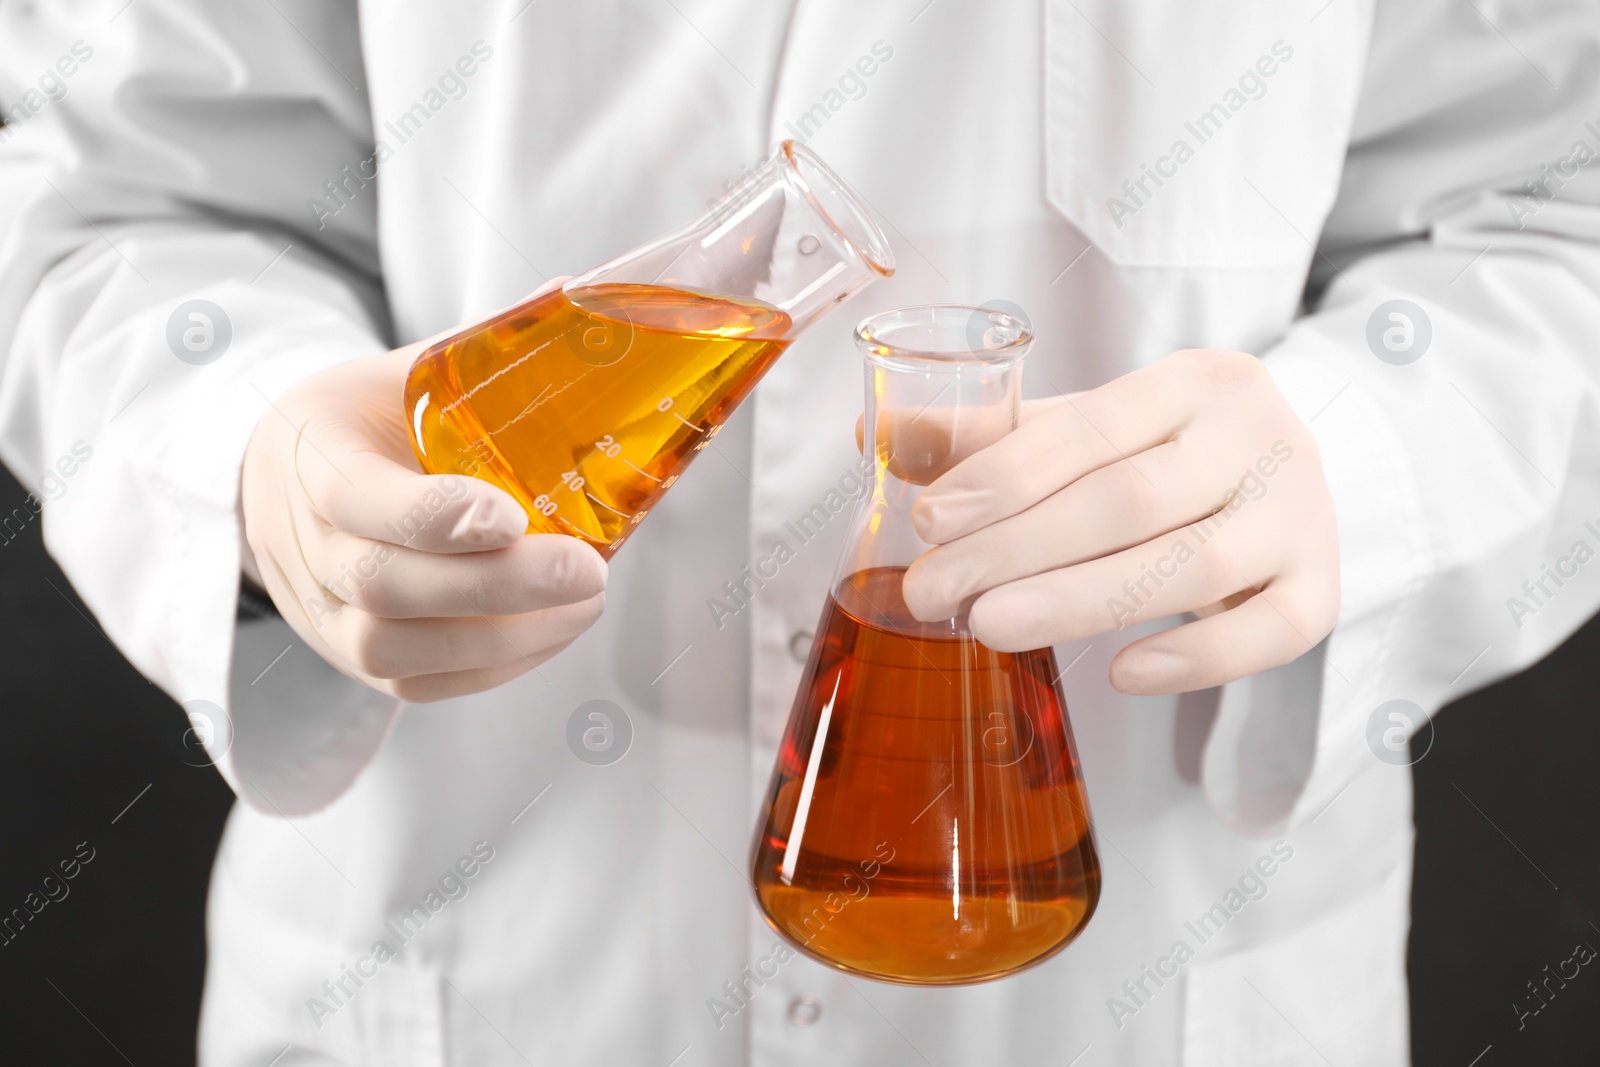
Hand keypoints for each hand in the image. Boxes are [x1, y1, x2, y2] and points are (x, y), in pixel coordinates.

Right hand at [240, 284, 606, 701]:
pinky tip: (553, 630)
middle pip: (383, 588)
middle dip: (495, 587)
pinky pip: (415, 685)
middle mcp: (299, 544)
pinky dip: (493, 667)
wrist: (282, 476)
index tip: (510, 514)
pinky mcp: (347, 660)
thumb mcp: (404, 368)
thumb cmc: (367, 418)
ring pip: (395, 652)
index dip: (431, 516)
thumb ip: (484, 346)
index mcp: (307, 455)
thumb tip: (588, 291)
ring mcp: (318, 613)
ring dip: (504, 636)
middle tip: (588, 570)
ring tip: (586, 600)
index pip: (354, 499)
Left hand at [901, 348, 1338, 695]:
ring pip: (1193, 567)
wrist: (1288, 474)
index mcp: (1196, 381)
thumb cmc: (1169, 452)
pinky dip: (1196, 659)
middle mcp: (1259, 438)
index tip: (927, 519)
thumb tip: (876, 434)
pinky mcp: (1321, 586)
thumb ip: (992, 433)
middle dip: (1019, 548)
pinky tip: (1122, 673)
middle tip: (933, 590)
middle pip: (1131, 500)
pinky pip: (1272, 633)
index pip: (1091, 428)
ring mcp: (1301, 514)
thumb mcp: (1090, 426)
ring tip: (989, 627)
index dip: (1004, 475)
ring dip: (1082, 602)